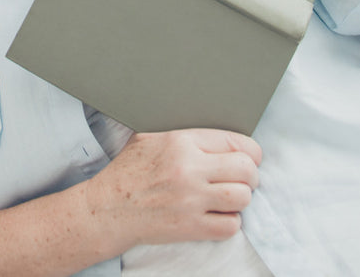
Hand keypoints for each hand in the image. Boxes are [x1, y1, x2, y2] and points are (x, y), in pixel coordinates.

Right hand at [85, 129, 260, 248]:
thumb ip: (182, 132)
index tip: (250, 158)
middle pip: (246, 169)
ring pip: (243, 197)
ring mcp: (191, 200)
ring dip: (241, 198)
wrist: (109, 208)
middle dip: (251, 175)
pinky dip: (230, 222)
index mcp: (181, 141)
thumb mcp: (149, 137)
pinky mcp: (191, 227)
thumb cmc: (128, 171)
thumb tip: (212, 133)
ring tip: (231, 197)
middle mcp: (190, 169)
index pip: (235, 141)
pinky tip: (219, 215)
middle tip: (244, 179)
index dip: (250, 151)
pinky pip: (230, 226)